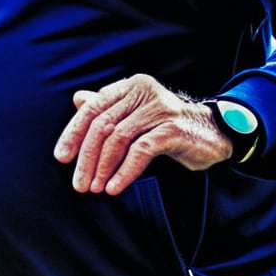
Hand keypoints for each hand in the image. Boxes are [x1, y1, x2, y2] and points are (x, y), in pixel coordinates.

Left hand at [53, 74, 232, 193]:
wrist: (213, 134)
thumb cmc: (169, 126)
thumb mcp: (137, 114)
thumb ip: (109, 107)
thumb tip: (78, 99)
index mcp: (130, 87)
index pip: (93, 108)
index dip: (73, 133)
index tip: (62, 157)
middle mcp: (143, 92)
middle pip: (103, 125)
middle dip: (86, 157)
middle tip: (79, 183)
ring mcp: (159, 109)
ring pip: (119, 139)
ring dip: (103, 167)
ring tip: (95, 188)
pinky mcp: (173, 129)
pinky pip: (140, 151)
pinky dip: (125, 171)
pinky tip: (115, 187)